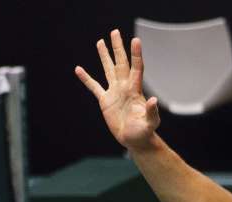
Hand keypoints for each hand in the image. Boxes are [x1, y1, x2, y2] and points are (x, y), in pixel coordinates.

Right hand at [75, 30, 160, 152]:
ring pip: (108, 69)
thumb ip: (152, 112)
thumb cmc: (144, 132)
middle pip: (120, 63)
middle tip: (115, 32)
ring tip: (100, 42)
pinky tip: (79, 69)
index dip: (136, 54)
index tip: (136, 40)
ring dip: (104, 56)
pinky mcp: (105, 101)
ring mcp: (114, 93)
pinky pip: (94, 86)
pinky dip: (86, 78)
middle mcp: (124, 87)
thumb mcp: (150, 123)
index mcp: (135, 90)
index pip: (136, 68)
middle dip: (118, 48)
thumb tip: (153, 100)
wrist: (135, 140)